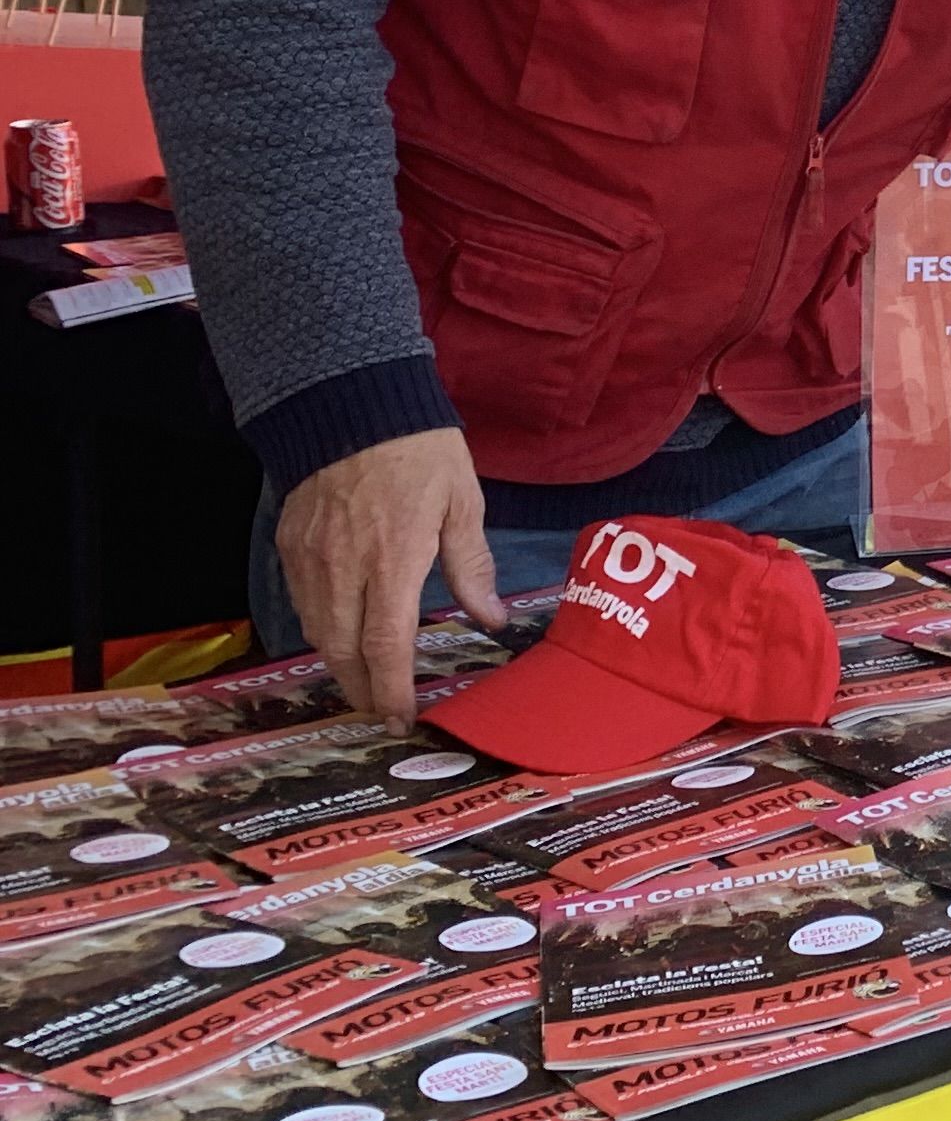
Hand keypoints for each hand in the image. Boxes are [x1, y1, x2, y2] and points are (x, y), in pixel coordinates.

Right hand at [273, 428, 496, 720]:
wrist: (350, 404)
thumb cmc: (419, 451)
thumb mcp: (462, 503)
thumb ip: (471, 566)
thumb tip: (490, 618)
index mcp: (393, 560)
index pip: (387, 646)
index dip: (393, 689)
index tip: (403, 717)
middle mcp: (343, 568)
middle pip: (344, 651)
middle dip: (363, 690)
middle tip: (384, 712)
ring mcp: (310, 559)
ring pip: (317, 633)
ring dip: (340, 665)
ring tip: (366, 683)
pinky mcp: (289, 546)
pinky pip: (301, 604)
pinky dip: (321, 630)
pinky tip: (341, 636)